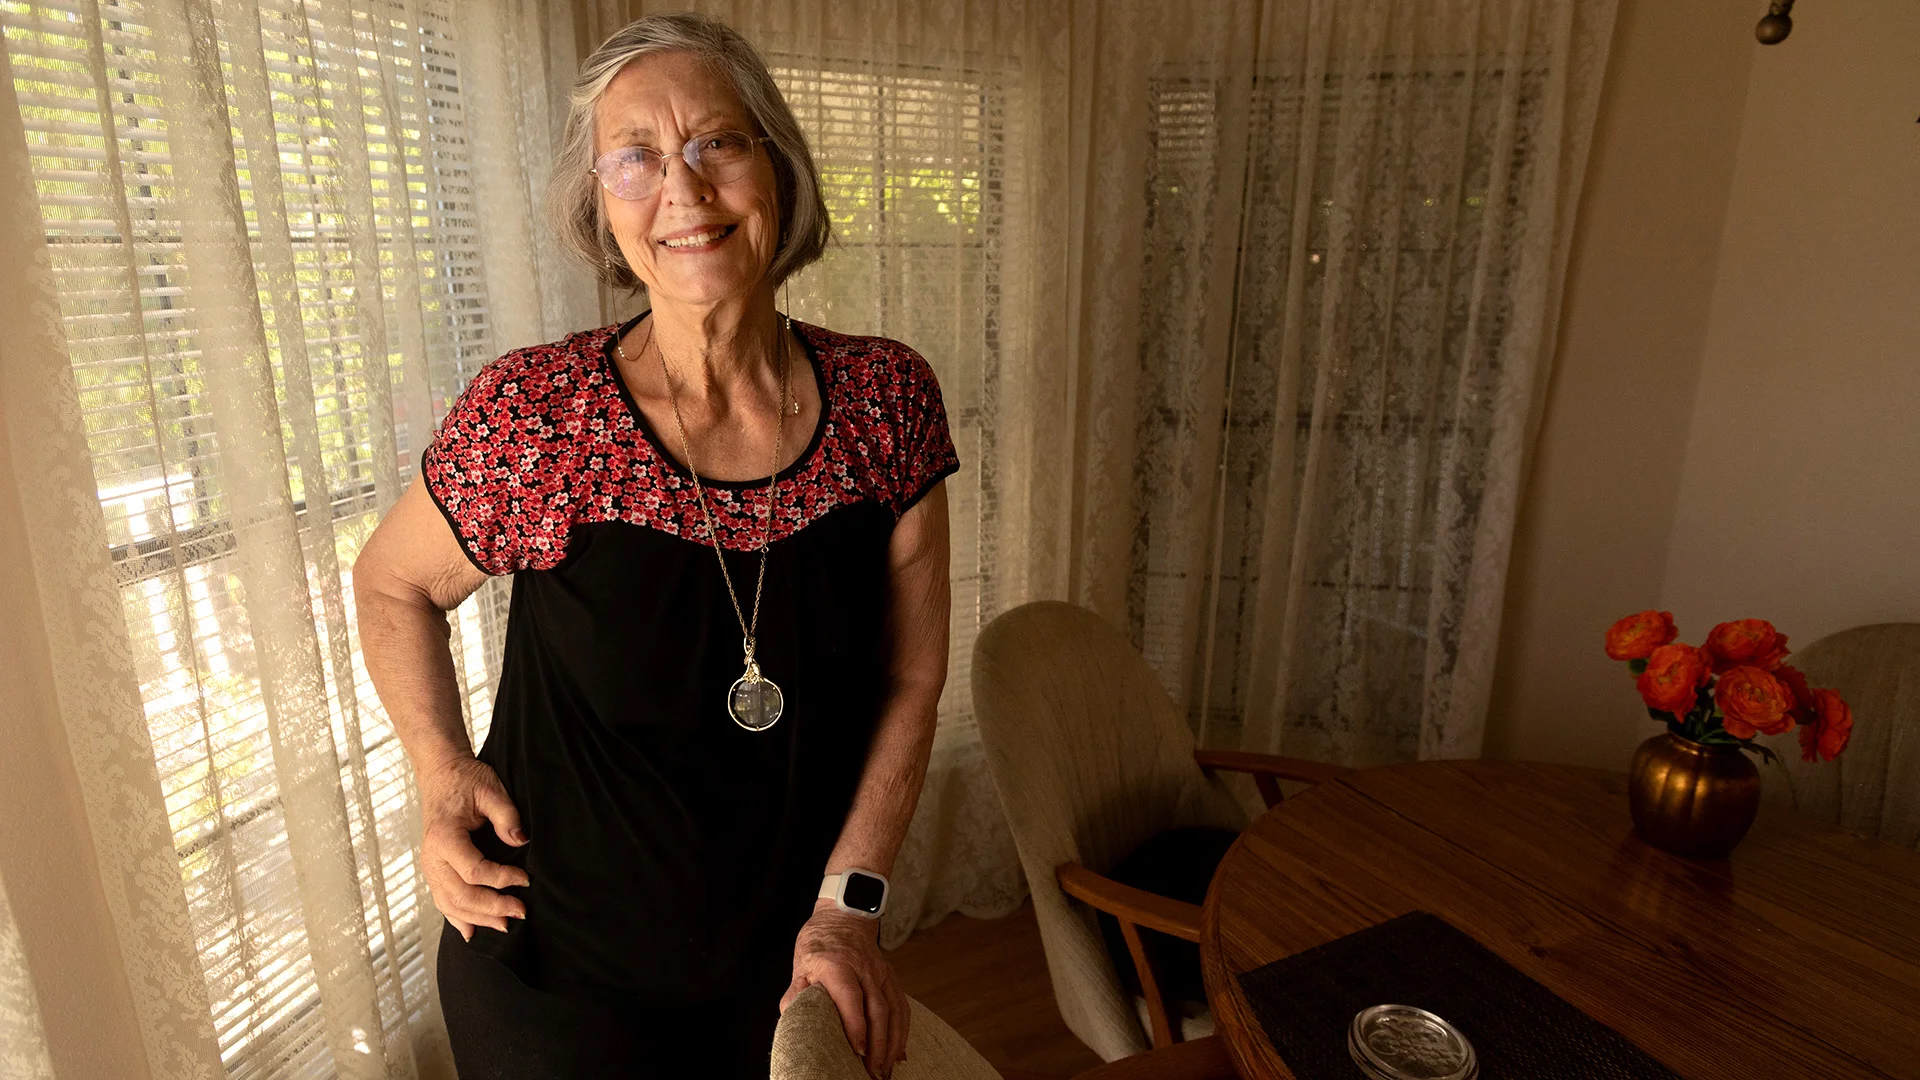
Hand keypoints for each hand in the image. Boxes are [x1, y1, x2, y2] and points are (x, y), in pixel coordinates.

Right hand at [419, 756, 528, 939]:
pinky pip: (442, 901)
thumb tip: (520, 841)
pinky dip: (457, 918)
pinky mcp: (434, 872)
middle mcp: (432, 857)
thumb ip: (507, 814)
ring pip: (450, 904)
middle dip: (492, 908)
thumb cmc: (465, 781)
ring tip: (505, 925)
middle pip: (461, 894)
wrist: (441, 776)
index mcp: (444, 837)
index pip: (474, 871)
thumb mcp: (490, 789)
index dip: (502, 879)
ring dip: (478, 918)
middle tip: (520, 912)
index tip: (526, 879)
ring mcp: (430, 868)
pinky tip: (472, 932)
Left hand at [781, 899, 907, 1078]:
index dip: (855, 1024)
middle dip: (879, 1044)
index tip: (857, 1050)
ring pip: (894, 1010)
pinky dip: (903, 1032)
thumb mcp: (800, 966)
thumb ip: (796, 994)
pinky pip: (902, 1007)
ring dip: (893, 1043)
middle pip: (877, 1008)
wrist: (844, 918)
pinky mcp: (891, 978)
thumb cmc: (818, 944)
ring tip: (887, 1070)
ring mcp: (881, 973)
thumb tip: (793, 1021)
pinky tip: (899, 1053)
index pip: (850, 996)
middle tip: (874, 1073)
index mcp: (837, 964)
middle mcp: (864, 968)